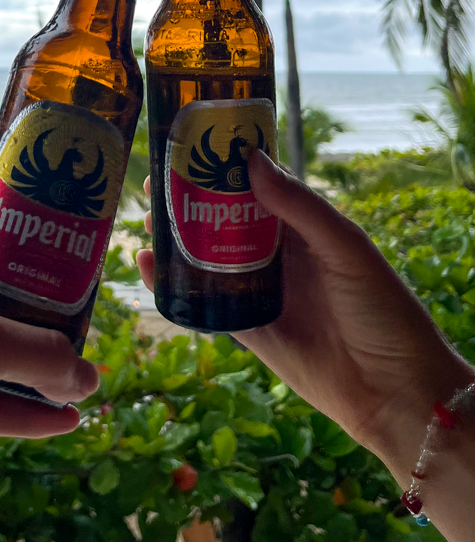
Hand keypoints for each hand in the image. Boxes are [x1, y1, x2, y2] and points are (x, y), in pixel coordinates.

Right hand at [136, 151, 472, 483]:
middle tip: (154, 186)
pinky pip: (206, 303)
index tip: (189, 147)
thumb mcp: (345, 249)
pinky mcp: (249, 330)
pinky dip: (176, 286)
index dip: (224, 166)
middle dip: (189, 202)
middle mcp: (280, 255)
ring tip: (146, 224)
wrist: (395, 393)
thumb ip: (299, 206)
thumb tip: (250, 160)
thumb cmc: (383, 310)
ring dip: (177, 241)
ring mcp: (262, 292)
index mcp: (305, 226)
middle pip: (225, 219)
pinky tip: (149, 270)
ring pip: (210, 258)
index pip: (258, 185)